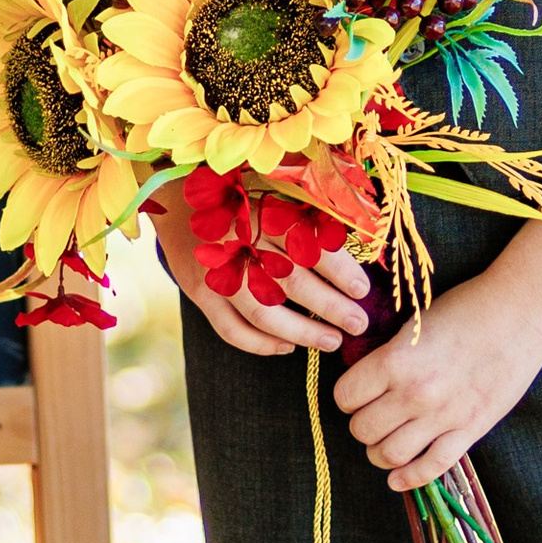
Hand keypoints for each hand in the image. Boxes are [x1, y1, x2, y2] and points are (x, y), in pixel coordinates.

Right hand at [151, 186, 373, 359]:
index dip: (338, 269)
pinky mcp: (201, 291)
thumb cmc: (240, 198)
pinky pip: (231, 329)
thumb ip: (306, 221)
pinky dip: (260, 344)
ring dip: (301, 331)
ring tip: (332, 341)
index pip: (306, 245)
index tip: (362, 288)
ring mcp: (217, 271)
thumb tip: (356, 252)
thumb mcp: (272, 195)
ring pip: (262, 312)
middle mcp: (238, 242)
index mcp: (261, 213)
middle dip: (329, 306)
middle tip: (358, 323)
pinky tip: (287, 347)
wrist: (179, 198)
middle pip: (290, 281)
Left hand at [333, 259, 541, 491]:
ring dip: (380, 453)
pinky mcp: (470, 430)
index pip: (345, 397)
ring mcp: (442, 416)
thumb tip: (367, 381)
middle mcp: (414, 393)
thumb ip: (389, 355)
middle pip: (362, 430)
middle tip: (374, 416)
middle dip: (362, 425)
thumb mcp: (415, 324)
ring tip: (385, 443)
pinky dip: (409, 478)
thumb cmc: (467, 308)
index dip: (348, 396)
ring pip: (389, 454)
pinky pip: (431, 467)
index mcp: (395, 361)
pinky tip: (398, 478)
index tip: (358, 394)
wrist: (519, 312)